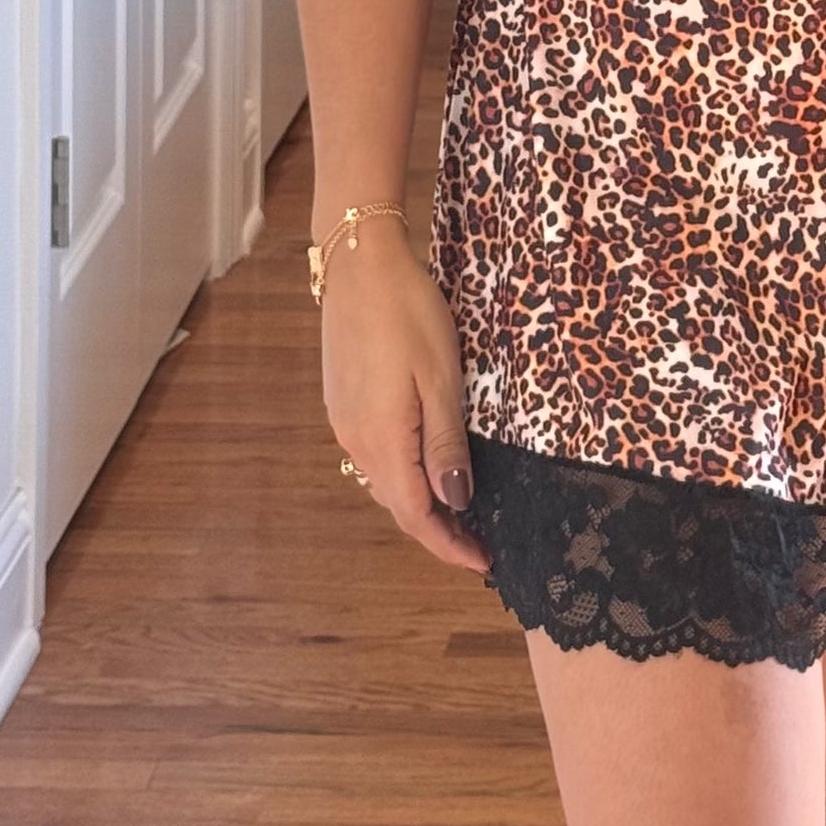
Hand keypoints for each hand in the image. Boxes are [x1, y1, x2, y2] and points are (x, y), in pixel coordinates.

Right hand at [321, 229, 491, 577]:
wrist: (359, 264)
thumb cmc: (408, 313)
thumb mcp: (441, 379)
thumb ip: (446, 445)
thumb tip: (455, 502)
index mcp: (382, 440)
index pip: (416, 515)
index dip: (449, 545)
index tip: (483, 562)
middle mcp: (355, 439)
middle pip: (397, 505)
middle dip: (438, 530)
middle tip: (479, 540)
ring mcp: (343, 421)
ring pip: (383, 482)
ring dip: (418, 503)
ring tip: (458, 509)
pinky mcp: (342, 401)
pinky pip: (373, 456)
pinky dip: (402, 474)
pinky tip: (424, 465)